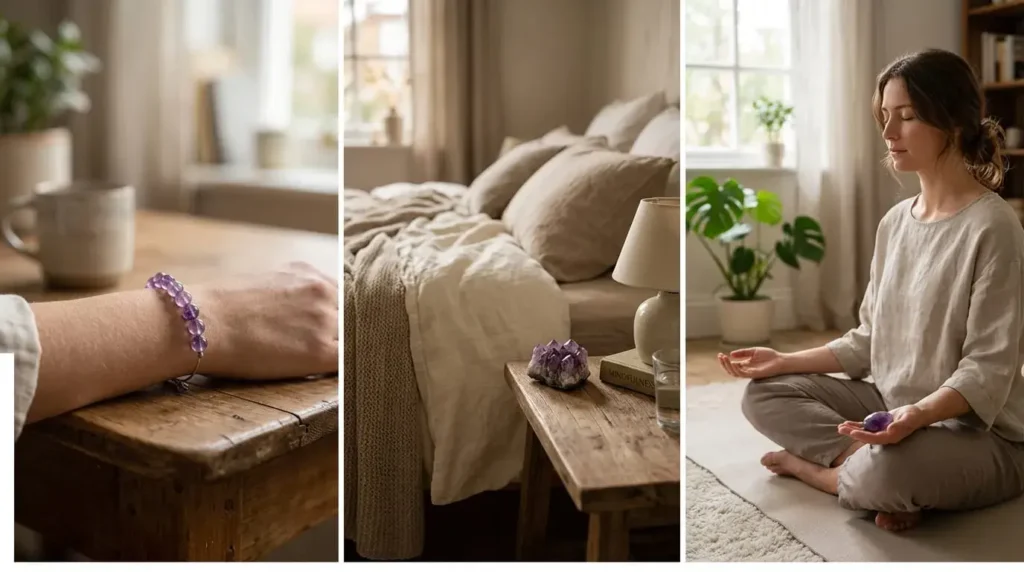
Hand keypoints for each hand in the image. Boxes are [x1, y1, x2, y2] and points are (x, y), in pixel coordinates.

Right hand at [193, 262, 338, 379]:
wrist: (201, 323)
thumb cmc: (218, 308)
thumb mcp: (262, 284)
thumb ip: (290, 294)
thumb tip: (296, 313)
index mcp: (309, 274)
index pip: (342, 297)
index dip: (340, 316)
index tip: (338, 331)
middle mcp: (323, 291)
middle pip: (352, 315)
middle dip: (345, 333)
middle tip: (339, 350)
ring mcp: (325, 320)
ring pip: (353, 339)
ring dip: (345, 352)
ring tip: (336, 367)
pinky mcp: (320, 351)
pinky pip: (348, 364)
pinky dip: (347, 371)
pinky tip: (337, 379)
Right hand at [718, 347, 787, 379]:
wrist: (780, 360)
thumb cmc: (769, 355)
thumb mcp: (753, 351)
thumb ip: (743, 353)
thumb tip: (731, 354)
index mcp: (746, 364)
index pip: (732, 365)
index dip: (725, 361)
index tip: (720, 354)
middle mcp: (746, 369)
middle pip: (731, 370)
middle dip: (724, 364)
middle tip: (720, 356)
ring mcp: (749, 373)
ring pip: (735, 373)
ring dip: (728, 366)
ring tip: (725, 359)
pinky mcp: (754, 374)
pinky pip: (742, 374)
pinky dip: (737, 369)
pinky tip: (734, 362)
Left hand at [837, 405, 925, 444]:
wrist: (916, 414)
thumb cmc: (914, 416)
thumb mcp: (908, 419)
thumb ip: (900, 425)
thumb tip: (890, 431)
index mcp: (891, 437)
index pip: (874, 439)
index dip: (863, 436)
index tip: (852, 432)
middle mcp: (884, 436)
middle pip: (866, 436)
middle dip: (853, 433)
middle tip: (840, 429)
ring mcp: (880, 431)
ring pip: (864, 432)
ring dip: (852, 429)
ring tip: (840, 427)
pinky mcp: (878, 426)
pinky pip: (865, 427)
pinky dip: (856, 425)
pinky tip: (846, 423)